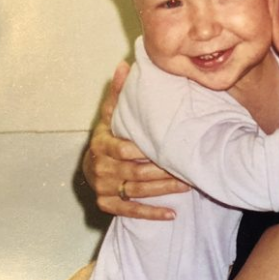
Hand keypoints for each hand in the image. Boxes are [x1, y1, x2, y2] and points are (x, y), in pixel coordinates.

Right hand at [82, 61, 190, 219]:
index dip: (144, 151)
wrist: (89, 167)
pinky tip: (172, 214)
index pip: (123, 149)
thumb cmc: (106, 138)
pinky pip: (131, 212)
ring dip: (164, 190)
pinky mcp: (108, 205)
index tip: (168, 147)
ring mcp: (103, 188)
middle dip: (163, 171)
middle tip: (189, 167)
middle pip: (135, 172)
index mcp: (101, 145)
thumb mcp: (109, 116)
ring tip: (188, 184)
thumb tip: (125, 65)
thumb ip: (118, 94)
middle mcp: (100, 168)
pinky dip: (152, 214)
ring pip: (137, 191)